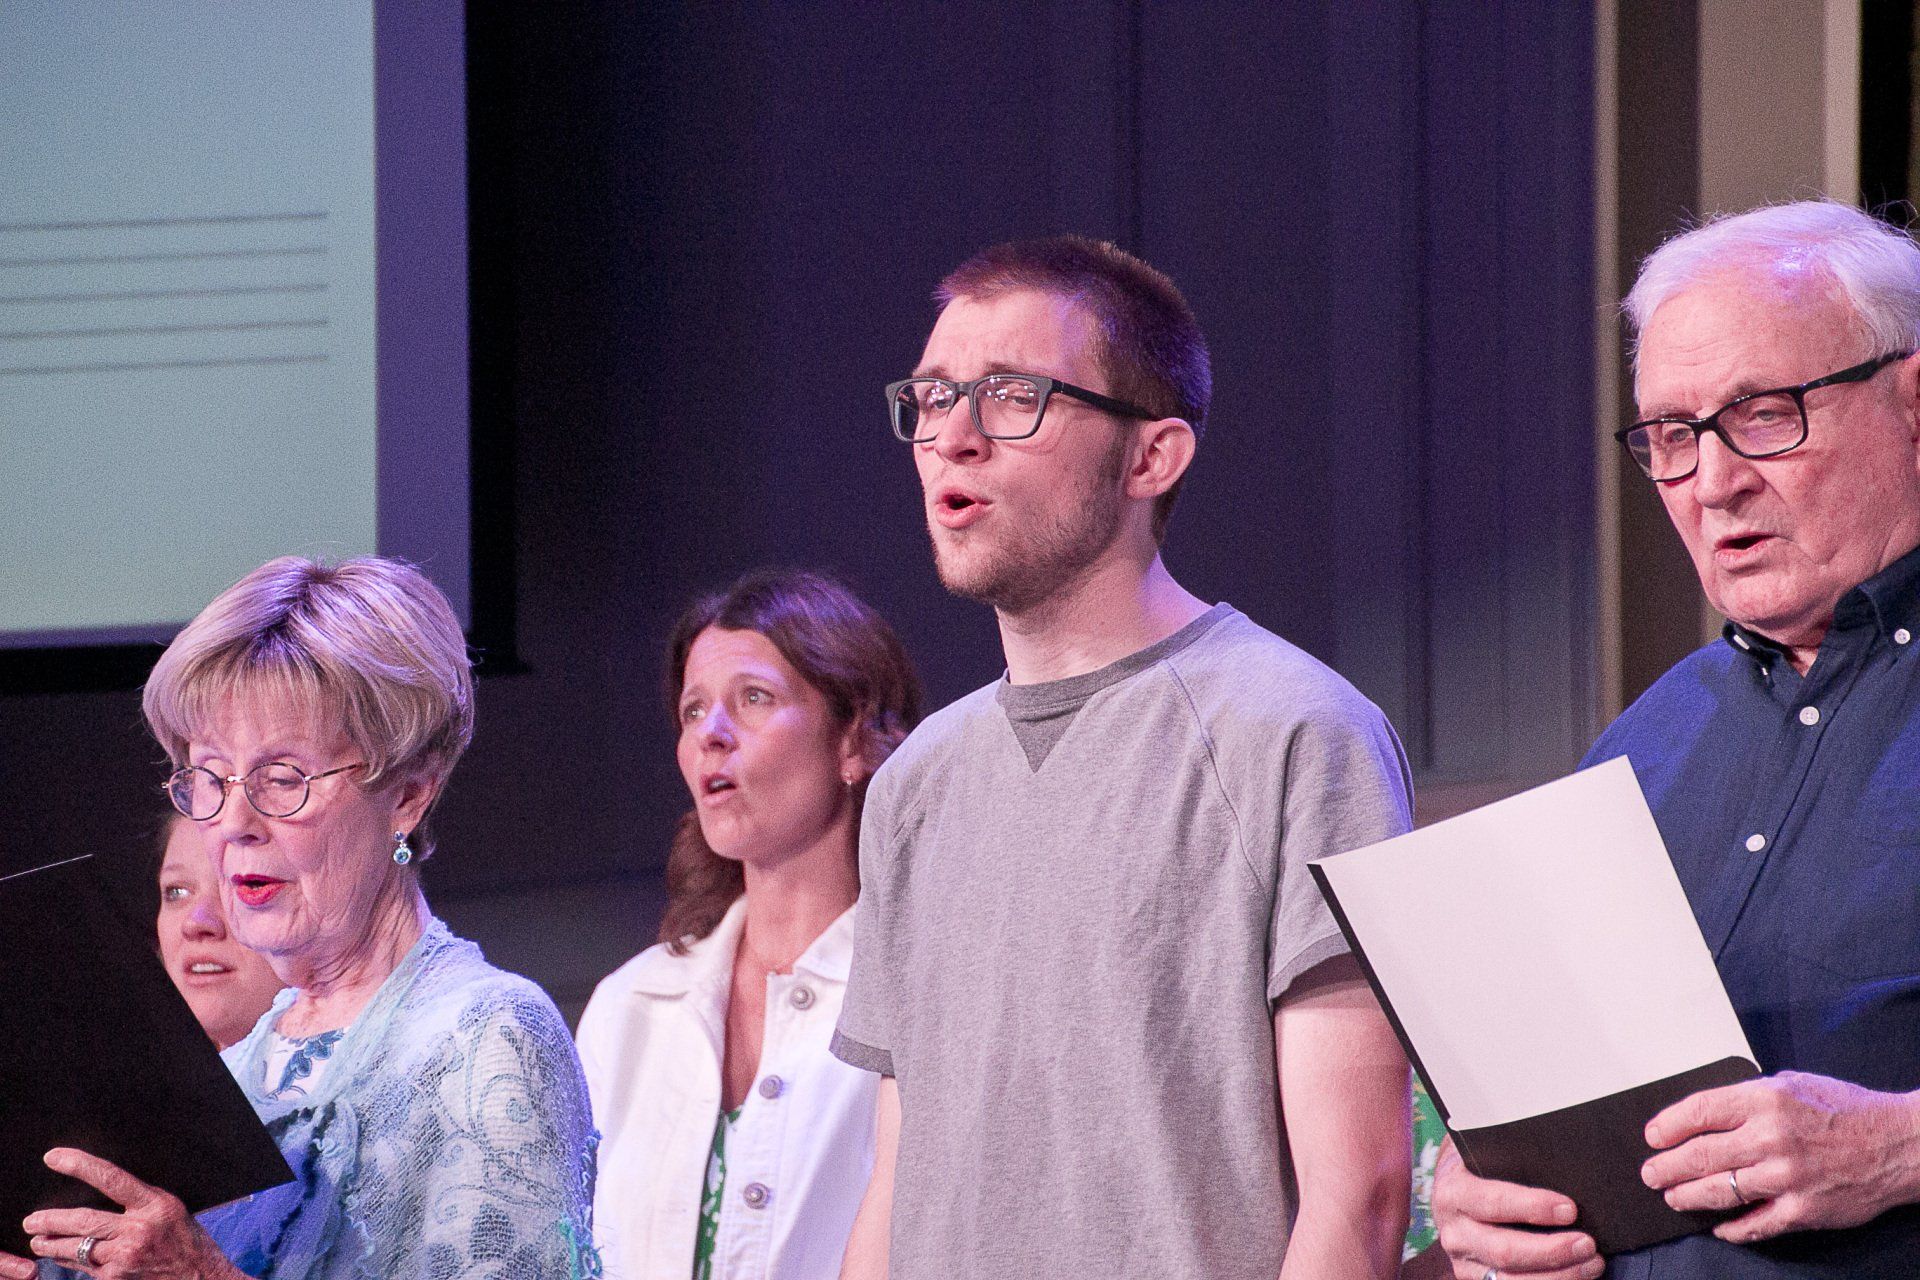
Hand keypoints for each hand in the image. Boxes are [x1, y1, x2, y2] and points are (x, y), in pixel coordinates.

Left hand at [0, 1148, 237, 1278]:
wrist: (201, 1279)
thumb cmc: (187, 1241)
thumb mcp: (170, 1210)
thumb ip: (139, 1202)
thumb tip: (100, 1192)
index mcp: (155, 1205)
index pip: (111, 1179)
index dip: (80, 1165)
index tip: (54, 1157)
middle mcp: (139, 1230)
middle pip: (83, 1220)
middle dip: (50, 1220)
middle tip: (31, 1220)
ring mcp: (125, 1258)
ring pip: (76, 1248)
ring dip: (51, 1244)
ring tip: (38, 1241)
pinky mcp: (116, 1279)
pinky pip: (83, 1268)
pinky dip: (69, 1262)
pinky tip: (61, 1258)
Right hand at [1432, 1137, 1601, 1279]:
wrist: (1455, 1193)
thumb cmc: (1482, 1168)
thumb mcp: (1487, 1154)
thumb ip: (1514, 1160)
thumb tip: (1564, 1166)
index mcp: (1453, 1192)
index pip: (1493, 1202)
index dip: (1532, 1207)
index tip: (1570, 1209)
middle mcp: (1453, 1232)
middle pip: (1504, 1250)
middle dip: (1552, 1250)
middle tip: (1588, 1243)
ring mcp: (1463, 1262)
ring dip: (1558, 1276)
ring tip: (1592, 1263)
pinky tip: (1576, 1276)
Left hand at [1641, 1071, 1919, 1243]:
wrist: (1898, 1144)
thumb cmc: (1843, 1110)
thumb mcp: (1789, 1084)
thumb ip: (1747, 1099)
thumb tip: (1704, 1116)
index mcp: (1764, 1100)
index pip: (1698, 1112)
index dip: (1667, 1126)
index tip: (1652, 1137)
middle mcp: (1771, 1138)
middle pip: (1699, 1156)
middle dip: (1666, 1168)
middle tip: (1651, 1173)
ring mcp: (1786, 1177)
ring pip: (1719, 1191)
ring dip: (1687, 1197)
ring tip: (1673, 1197)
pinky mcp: (1803, 1210)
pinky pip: (1755, 1224)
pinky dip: (1731, 1228)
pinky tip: (1717, 1226)